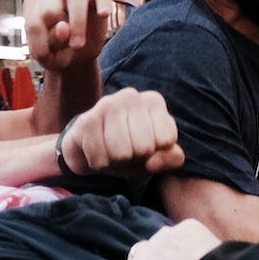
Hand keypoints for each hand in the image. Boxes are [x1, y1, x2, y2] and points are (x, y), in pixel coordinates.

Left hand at [24, 0, 114, 72]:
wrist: (77, 56)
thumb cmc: (56, 50)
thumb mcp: (48, 55)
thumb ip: (50, 41)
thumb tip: (63, 27)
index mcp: (34, 1)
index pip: (33, 21)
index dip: (40, 44)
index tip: (47, 57)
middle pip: (51, 8)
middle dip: (59, 35)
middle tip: (69, 50)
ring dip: (78, 20)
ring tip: (79, 44)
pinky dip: (103, 2)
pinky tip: (104, 14)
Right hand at [61, 88, 184, 176]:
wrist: (92, 150)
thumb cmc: (133, 150)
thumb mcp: (160, 156)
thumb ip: (171, 158)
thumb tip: (152, 162)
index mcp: (154, 101)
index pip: (166, 140)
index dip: (156, 152)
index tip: (147, 146)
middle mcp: (131, 96)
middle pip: (144, 147)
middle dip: (135, 157)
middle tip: (127, 151)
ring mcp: (106, 104)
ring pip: (121, 153)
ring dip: (116, 161)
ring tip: (113, 152)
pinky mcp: (86, 120)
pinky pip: (99, 156)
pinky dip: (99, 163)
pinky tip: (98, 153)